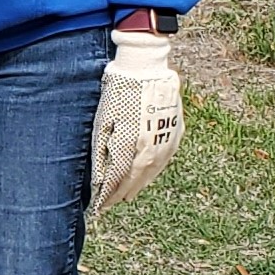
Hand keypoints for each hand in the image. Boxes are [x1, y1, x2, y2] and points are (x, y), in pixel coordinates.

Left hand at [90, 28, 182, 214]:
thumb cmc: (119, 91)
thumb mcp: (103, 122)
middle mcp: (150, 146)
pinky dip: (153, 171)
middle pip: (135, 179)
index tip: (100, 207)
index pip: (117, 179)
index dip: (108, 195)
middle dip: (121, 193)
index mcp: (130, 144)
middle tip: (111, 204)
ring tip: (127, 195)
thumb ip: (102, 153)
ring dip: (138, 185)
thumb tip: (100, 180)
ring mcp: (166, 140)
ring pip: (152, 172)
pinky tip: (146, 175)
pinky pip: (163, 159)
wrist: (147, 67)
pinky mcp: (175, 131)